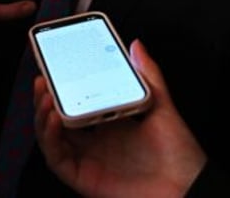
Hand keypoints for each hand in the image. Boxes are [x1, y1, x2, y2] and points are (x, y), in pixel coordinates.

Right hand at [35, 40, 206, 197]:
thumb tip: (136, 45)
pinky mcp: (84, 178)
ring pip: (52, 138)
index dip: (63, 86)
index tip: (55, 66)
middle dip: (46, 98)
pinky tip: (52, 120)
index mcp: (111, 123)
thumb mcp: (161, 105)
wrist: (187, 186)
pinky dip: (49, 139)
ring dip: (42, 116)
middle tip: (43, 78)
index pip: (78, 101)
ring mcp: (88, 159)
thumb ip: (147, 74)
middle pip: (59, 119)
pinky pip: (58, 159)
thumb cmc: (178, 151)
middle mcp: (96, 141)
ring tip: (45, 95)